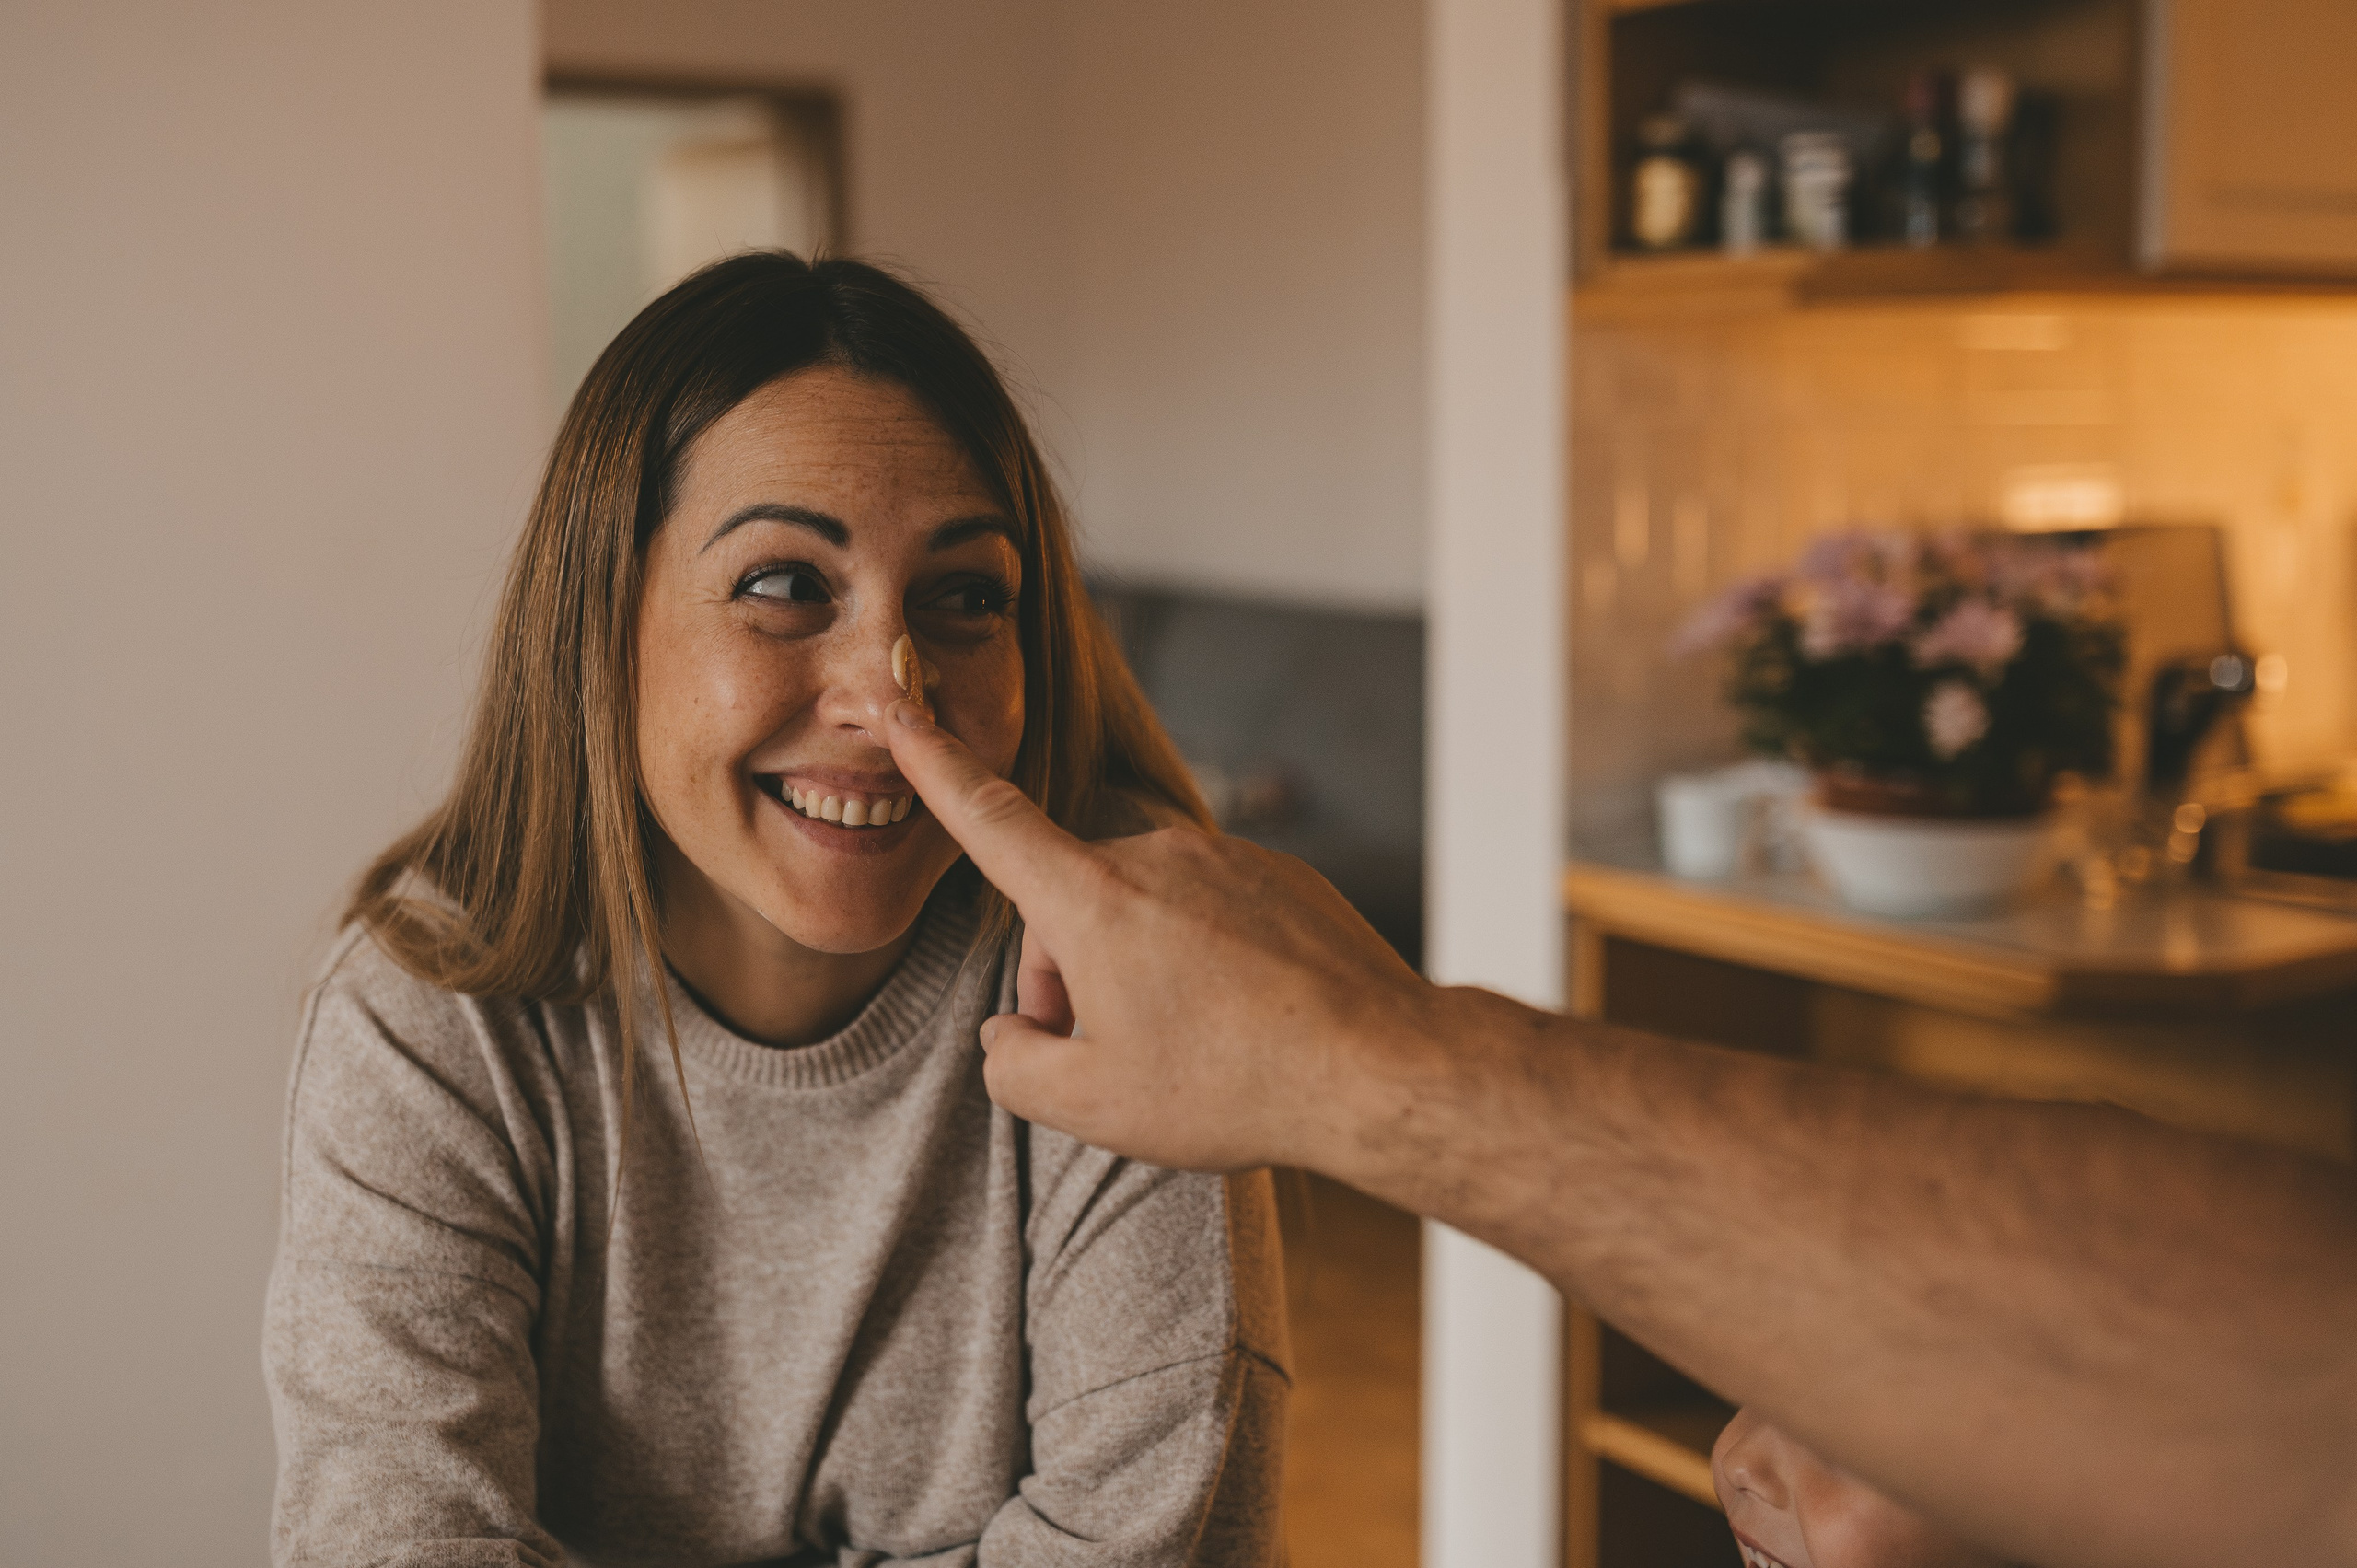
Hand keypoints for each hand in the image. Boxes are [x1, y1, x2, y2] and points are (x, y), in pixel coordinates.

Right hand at [883, 700, 1431, 1171]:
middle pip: (1070, 903)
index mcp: (1092, 899)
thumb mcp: (1092, 1107)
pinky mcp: (1281, 876)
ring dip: (1136, 968)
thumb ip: (1014, 1067)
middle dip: (1064, 972)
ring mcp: (1225, 860)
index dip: (936, 766)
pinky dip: (1201, 960)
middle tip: (1099, 1055)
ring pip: (1142, 909)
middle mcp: (1155, 857)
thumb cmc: (1232, 1086)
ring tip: (1184, 1050)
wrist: (1379, 1067)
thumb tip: (1008, 1034)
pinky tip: (1239, 1025)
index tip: (902, 709)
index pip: (991, 820)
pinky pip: (1209, 911)